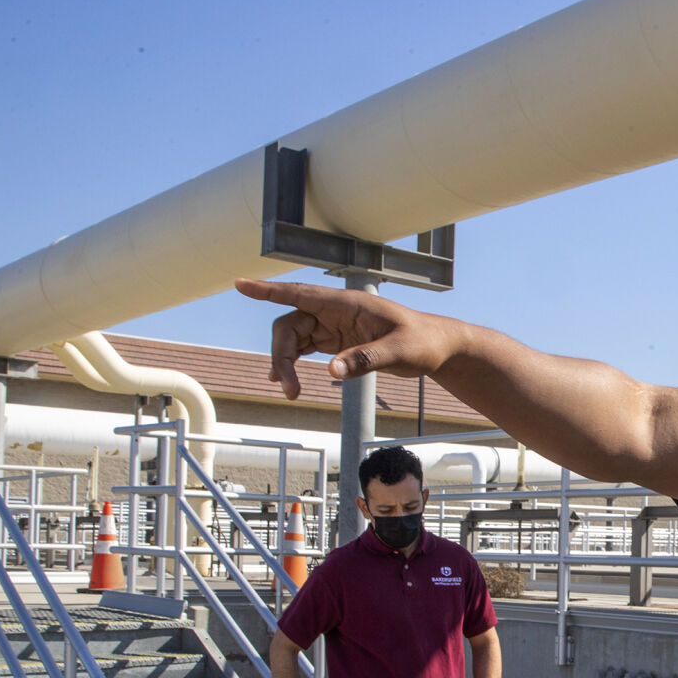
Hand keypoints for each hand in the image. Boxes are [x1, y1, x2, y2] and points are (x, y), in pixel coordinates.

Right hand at [235, 279, 460, 399]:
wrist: (437, 348)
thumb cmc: (422, 343)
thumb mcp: (398, 353)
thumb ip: (365, 359)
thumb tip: (333, 370)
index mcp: (346, 303)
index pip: (300, 293)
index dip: (268, 290)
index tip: (240, 285)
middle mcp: (335, 311)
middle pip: (290, 324)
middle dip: (281, 354)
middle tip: (289, 389)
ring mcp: (335, 325)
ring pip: (294, 338)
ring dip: (286, 362)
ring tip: (290, 392)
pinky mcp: (338, 341)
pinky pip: (306, 348)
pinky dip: (294, 363)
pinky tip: (288, 381)